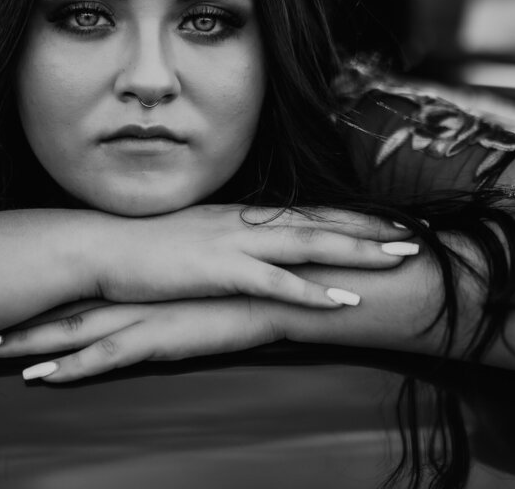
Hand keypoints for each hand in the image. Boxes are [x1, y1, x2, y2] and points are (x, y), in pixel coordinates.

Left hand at [0, 297, 289, 381]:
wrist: (277, 285)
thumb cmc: (238, 284)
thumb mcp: (193, 285)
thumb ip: (166, 290)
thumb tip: (148, 294)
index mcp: (134, 280)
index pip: (72, 289)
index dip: (32, 297)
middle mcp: (128, 294)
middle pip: (58, 307)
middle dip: (12, 320)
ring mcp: (139, 315)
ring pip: (68, 330)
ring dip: (25, 342)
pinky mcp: (157, 337)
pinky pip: (104, 356)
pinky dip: (70, 368)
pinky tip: (40, 378)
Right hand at [82, 205, 418, 309]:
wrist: (97, 245)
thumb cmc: (138, 246)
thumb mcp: (188, 239)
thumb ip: (219, 242)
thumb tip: (240, 252)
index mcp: (237, 215)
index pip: (305, 212)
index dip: (349, 217)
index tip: (388, 221)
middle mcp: (242, 222)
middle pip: (319, 223)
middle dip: (370, 230)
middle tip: (416, 237)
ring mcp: (232, 243)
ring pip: (309, 245)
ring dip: (358, 252)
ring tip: (400, 260)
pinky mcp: (218, 271)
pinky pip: (275, 284)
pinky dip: (312, 293)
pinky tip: (344, 302)